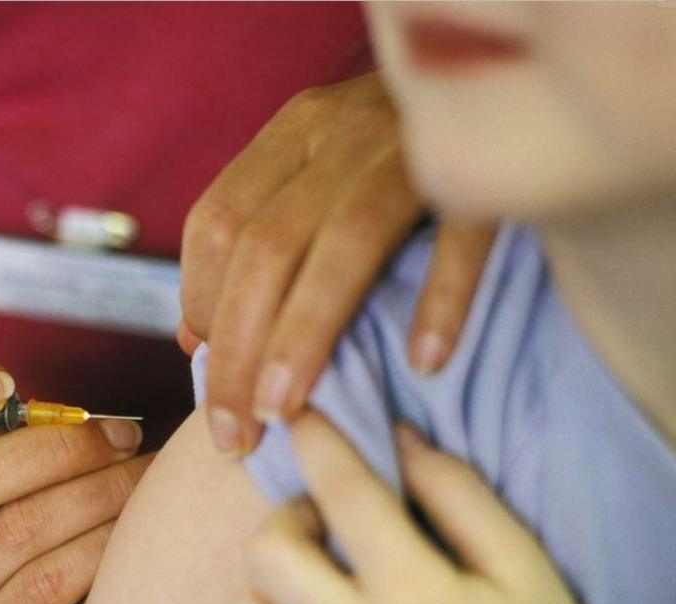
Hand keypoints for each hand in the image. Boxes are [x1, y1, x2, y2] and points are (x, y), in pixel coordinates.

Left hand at [179, 71, 494, 452]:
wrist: (505, 73)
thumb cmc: (392, 148)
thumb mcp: (316, 172)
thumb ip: (255, 241)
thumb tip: (194, 340)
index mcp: (294, 133)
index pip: (216, 221)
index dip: (200, 304)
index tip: (208, 376)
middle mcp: (342, 131)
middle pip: (266, 245)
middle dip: (237, 350)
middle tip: (234, 434)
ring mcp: (414, 144)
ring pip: (343, 241)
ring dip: (305, 335)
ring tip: (285, 413)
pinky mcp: (490, 164)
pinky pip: (462, 234)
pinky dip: (442, 297)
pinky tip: (424, 363)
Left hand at [235, 420, 604, 603]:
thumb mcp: (525, 577)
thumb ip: (461, 500)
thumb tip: (399, 439)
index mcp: (412, 598)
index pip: (344, 494)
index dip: (319, 440)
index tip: (304, 411)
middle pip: (268, 552)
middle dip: (288, 519)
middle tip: (327, 521)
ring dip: (274, 582)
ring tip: (321, 581)